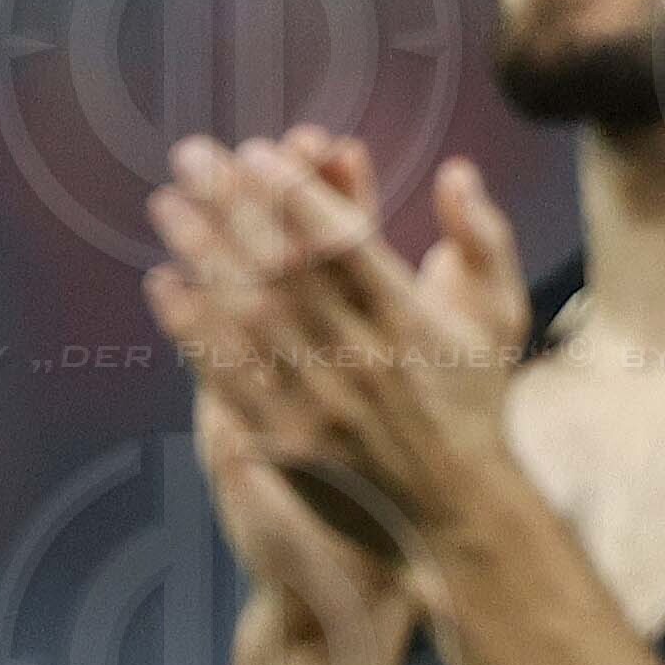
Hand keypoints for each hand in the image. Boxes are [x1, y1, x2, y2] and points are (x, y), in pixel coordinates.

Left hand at [146, 133, 530, 616]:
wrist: (456, 513)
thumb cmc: (475, 403)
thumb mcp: (500, 318)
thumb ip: (484, 240)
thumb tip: (455, 170)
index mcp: (414, 324)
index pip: (346, 243)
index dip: (296, 193)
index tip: (259, 151)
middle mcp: (365, 360)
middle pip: (284, 268)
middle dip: (232, 204)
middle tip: (192, 154)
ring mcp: (321, 406)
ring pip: (246, 316)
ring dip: (201, 254)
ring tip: (166, 205)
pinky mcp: (286, 444)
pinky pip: (227, 377)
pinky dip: (192, 328)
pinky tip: (164, 285)